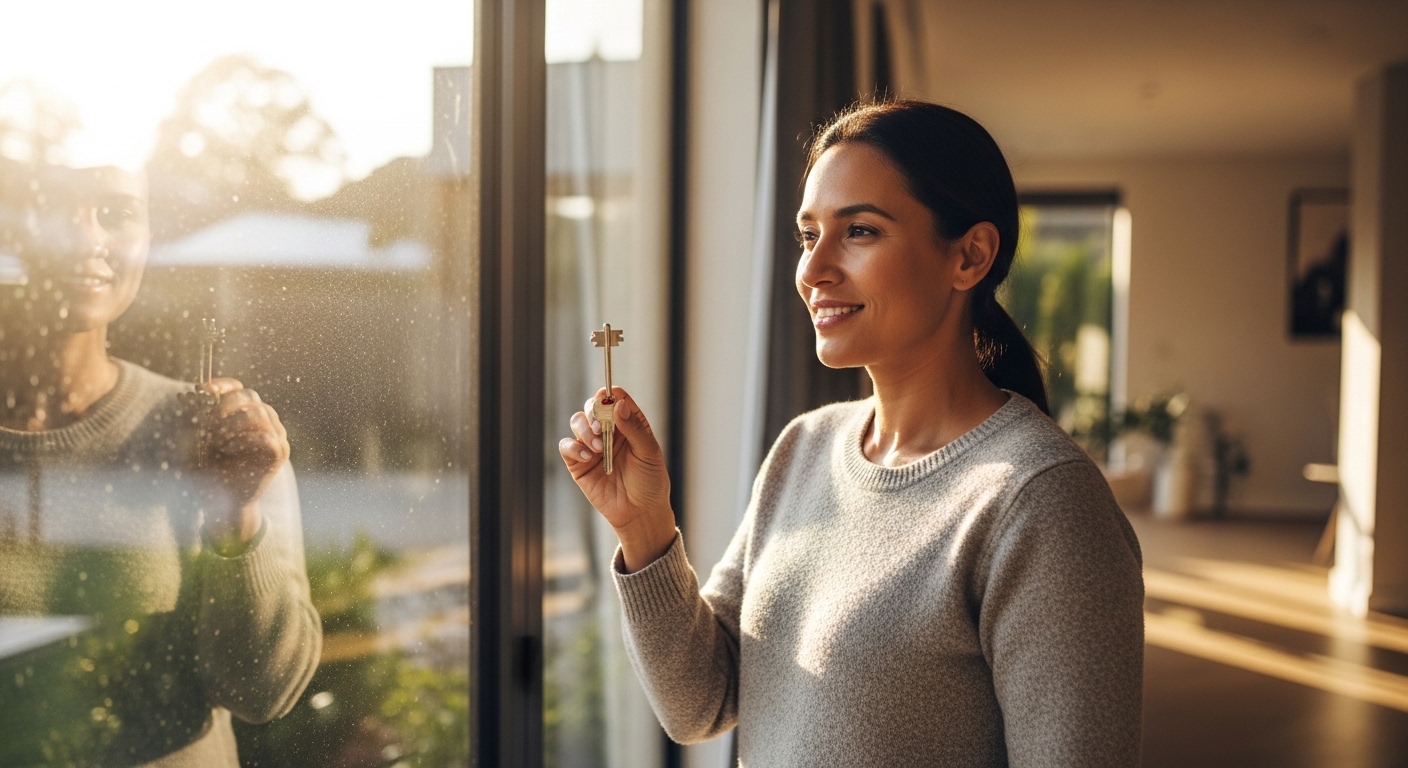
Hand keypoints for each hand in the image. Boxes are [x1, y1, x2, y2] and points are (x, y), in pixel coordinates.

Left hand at [181, 378, 289, 554]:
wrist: (223, 502)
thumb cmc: (208, 470)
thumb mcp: (193, 443)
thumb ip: (191, 420)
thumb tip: (184, 396)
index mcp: (243, 413)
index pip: (237, 387)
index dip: (222, 385)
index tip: (203, 391)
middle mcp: (263, 420)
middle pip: (249, 396)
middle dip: (225, 406)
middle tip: (209, 423)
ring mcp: (275, 434)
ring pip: (259, 413)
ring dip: (234, 424)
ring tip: (218, 440)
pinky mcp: (279, 452)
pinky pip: (266, 436)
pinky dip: (244, 440)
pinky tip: (229, 449)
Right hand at [559, 387, 676, 571]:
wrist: (640, 513)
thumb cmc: (650, 482)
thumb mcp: (648, 453)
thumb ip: (634, 428)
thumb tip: (618, 405)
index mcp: (629, 424)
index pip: (615, 399)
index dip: (609, 394)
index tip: (606, 398)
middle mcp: (609, 431)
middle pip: (592, 406)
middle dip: (593, 412)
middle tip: (599, 427)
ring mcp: (593, 446)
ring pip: (577, 421)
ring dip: (584, 429)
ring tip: (597, 448)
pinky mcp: (579, 464)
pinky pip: (567, 446)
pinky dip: (573, 447)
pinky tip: (587, 457)